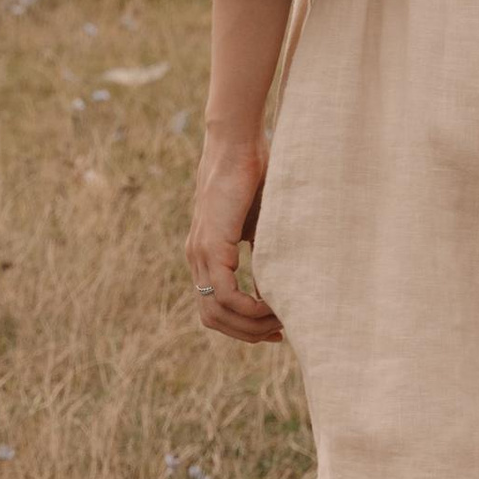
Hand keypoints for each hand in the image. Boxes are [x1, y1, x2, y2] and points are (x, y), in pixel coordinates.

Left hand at [188, 130, 280, 342]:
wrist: (238, 144)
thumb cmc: (255, 175)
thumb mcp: (262, 222)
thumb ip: (265, 251)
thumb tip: (280, 280)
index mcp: (206, 253)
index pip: (215, 307)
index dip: (243, 326)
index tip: (273, 328)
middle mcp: (197, 258)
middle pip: (213, 319)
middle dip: (247, 333)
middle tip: (278, 332)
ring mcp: (200, 253)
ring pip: (217, 313)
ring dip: (249, 325)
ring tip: (279, 320)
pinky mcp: (211, 245)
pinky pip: (225, 295)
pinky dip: (248, 308)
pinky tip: (271, 306)